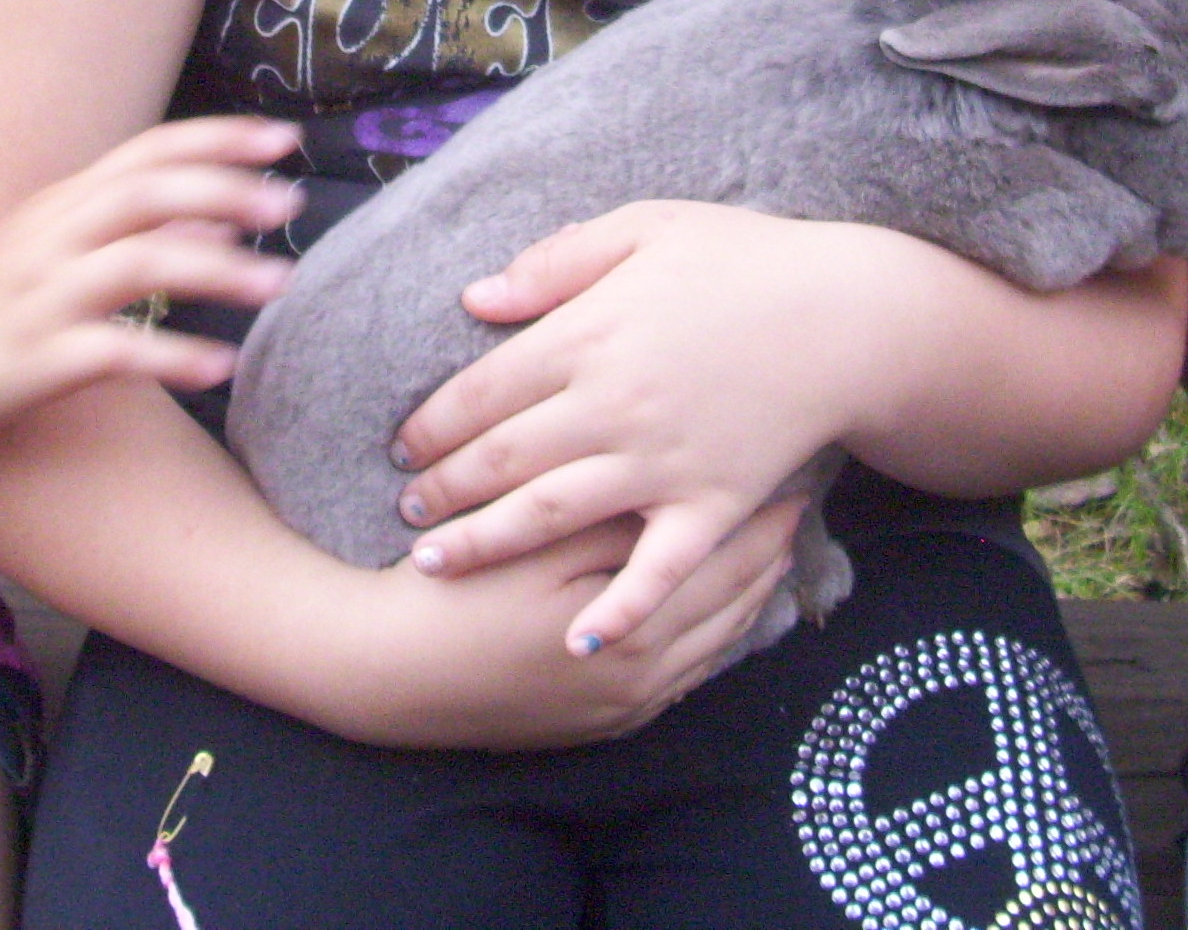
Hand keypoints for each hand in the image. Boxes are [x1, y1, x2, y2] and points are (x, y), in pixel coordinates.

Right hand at [0, 115, 301, 436]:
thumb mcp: (57, 246)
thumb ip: (137, 227)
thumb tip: (223, 218)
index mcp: (65, 201)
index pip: (150, 150)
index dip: (219, 138)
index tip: (283, 139)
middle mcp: (56, 236)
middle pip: (150, 193)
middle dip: (227, 191)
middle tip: (290, 203)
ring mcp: (46, 295)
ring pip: (141, 264)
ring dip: (218, 270)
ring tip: (279, 285)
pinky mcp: (38, 356)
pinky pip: (116, 350)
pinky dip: (174, 356)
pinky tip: (221, 367)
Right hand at [332, 497, 806, 749]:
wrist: (387, 675)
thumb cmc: (454, 596)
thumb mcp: (535, 547)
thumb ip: (614, 523)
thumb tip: (684, 489)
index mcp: (635, 635)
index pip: (724, 564)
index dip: (759, 512)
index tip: (789, 467)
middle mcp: (643, 682)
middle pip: (733, 605)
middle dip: (768, 549)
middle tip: (800, 494)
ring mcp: (623, 708)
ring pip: (714, 642)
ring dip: (746, 589)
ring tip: (773, 539)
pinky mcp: (601, 721)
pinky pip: (683, 673)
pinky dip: (709, 631)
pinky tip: (718, 599)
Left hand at [390, 202, 893, 654]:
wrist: (848, 313)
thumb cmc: (746, 258)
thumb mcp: (647, 226)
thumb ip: (558, 261)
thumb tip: (476, 299)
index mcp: (591, 335)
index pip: (483, 391)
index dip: (431, 423)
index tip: (402, 445)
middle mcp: (614, 406)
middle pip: (502, 460)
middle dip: (441, 490)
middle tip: (406, 510)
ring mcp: (662, 464)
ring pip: (551, 516)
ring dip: (485, 543)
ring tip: (434, 564)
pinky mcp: (712, 505)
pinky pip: (657, 569)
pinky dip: (619, 607)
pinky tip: (578, 637)